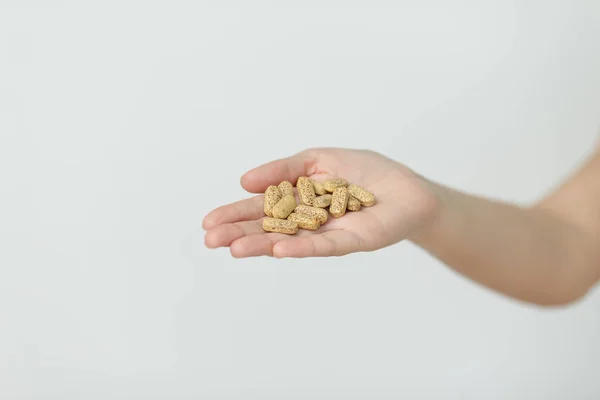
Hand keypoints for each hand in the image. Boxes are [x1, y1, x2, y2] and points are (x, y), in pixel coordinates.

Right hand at [203, 148, 437, 257]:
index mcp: (297, 200)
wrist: (406, 187)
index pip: (260, 208)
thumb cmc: (364, 172)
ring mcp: (325, 234)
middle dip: (239, 233)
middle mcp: (306, 221)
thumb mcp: (318, 159)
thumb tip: (244, 180)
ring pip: (289, 240)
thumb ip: (283, 168)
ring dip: (261, 245)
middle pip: (268, 227)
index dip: (234, 214)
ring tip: (233, 249)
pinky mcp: (349, 242)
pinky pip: (322, 245)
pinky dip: (301, 247)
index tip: (207, 222)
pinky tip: (279, 249)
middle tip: (209, 240)